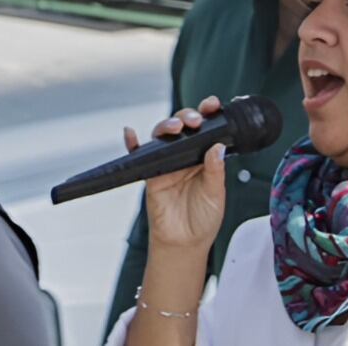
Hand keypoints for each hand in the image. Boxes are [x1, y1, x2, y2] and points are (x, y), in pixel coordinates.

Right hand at [124, 96, 224, 251]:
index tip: (213, 104)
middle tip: (195, 121)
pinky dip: (133, 143)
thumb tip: (217, 146)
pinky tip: (130, 133)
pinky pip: (140, 155)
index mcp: (206, 156)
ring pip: (163, 136)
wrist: (185, 242)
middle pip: (183, 126)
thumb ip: (215, 171)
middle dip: (188, 117)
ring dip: (166, 126)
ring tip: (174, 128)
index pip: (207, 129)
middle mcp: (186, 155)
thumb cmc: (204, 218)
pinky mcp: (151, 174)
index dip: (209, 113)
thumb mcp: (216, 194)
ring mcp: (168, 162)